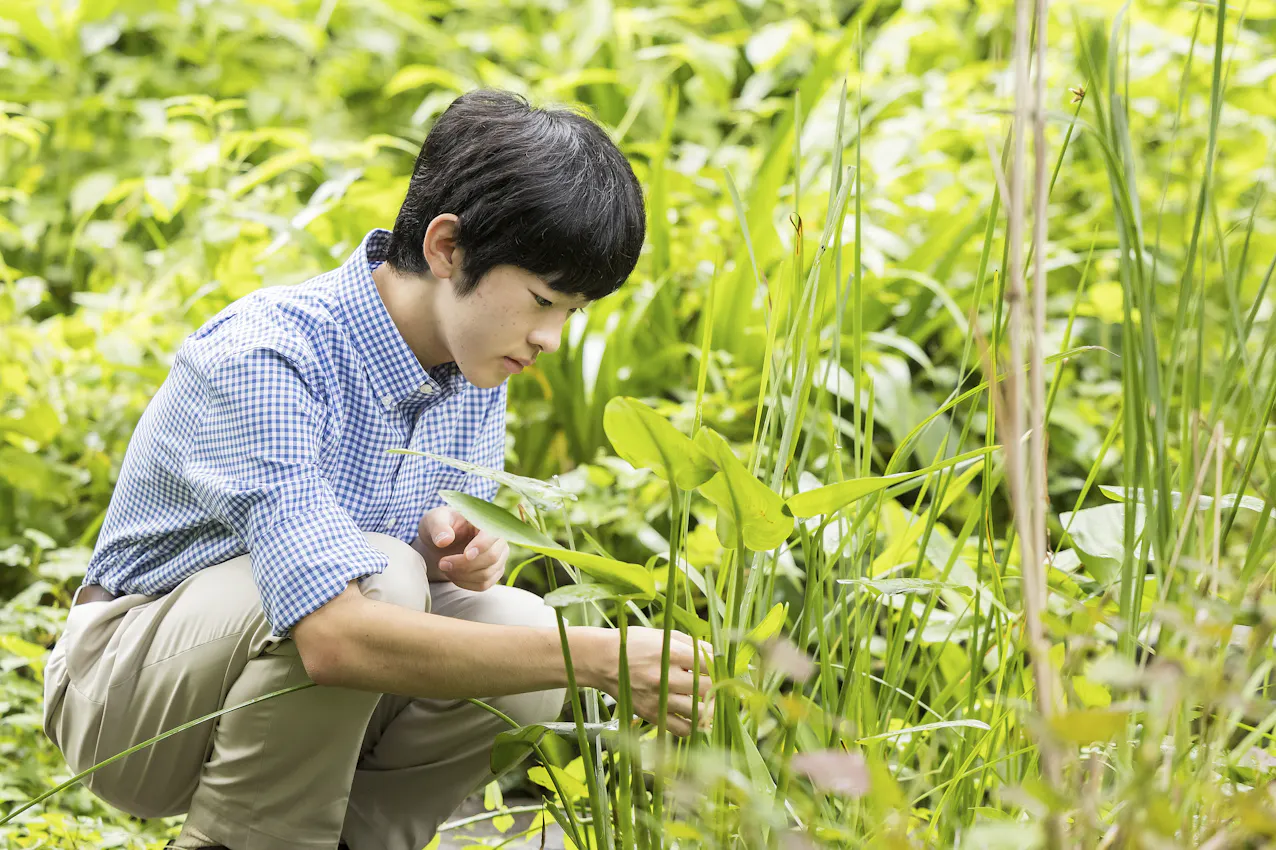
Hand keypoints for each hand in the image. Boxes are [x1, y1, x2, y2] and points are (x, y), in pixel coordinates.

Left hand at [414, 506, 508, 591]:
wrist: (443, 540)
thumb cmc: (441, 525)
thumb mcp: (434, 520)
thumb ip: (438, 527)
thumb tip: (444, 540)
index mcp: (486, 521)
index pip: (493, 535)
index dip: (482, 546)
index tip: (466, 555)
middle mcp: (498, 539)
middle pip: (492, 557)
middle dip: (465, 565)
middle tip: (442, 563)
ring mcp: (499, 557)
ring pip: (487, 574)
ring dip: (462, 575)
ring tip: (444, 567)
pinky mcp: (494, 572)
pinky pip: (484, 584)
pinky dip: (465, 583)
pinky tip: (452, 574)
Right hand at [595, 628, 714, 736]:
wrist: (601, 660)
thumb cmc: (634, 644)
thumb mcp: (662, 634)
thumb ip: (691, 643)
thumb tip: (717, 654)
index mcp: (670, 653)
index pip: (709, 664)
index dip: (722, 667)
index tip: (726, 668)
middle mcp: (665, 677)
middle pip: (707, 688)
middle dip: (719, 687)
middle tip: (724, 685)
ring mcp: (657, 699)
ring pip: (698, 712)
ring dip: (711, 708)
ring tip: (712, 701)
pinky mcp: (651, 714)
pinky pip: (681, 729)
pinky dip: (694, 726)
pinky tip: (696, 716)